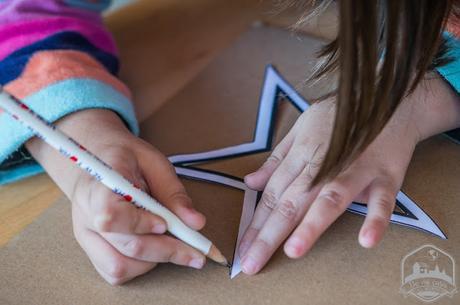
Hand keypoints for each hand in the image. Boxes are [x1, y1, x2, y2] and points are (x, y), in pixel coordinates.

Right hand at [26, 109, 206, 284]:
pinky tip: (155, 250)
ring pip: (119, 267)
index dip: (140, 224)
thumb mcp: (153, 162)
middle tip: (197, 254)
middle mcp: (87, 215)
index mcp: (99, 186)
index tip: (165, 224)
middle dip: (166, 251)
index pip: (111, 214)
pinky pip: (115, 272)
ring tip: (174, 246)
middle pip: (125, 246)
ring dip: (154, 262)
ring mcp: (86, 236)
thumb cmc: (126, 159)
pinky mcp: (91, 250)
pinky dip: (141, 267)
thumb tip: (196, 223)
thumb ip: (173, 192)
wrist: (96, 160)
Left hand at [238, 76, 459, 274]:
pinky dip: (376, 218)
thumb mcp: (301, 129)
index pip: (273, 195)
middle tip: (252, 264)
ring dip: (311, 225)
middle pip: (293, 202)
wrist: (390, 99)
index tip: (242, 249)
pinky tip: (365, 240)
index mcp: (302, 154)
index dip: (256, 223)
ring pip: (330, 199)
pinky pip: (383, 199)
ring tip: (292, 251)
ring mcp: (357, 169)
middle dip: (270, 235)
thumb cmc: (340, 116)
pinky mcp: (387, 174)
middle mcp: (325, 164)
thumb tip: (251, 182)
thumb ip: (277, 159)